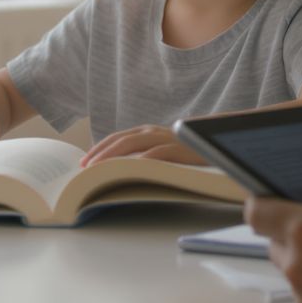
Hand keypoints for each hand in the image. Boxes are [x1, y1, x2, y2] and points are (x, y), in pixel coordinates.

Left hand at [81, 124, 205, 166]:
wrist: (217, 145)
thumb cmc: (186, 155)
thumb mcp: (162, 153)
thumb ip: (143, 156)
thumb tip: (118, 170)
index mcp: (147, 132)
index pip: (117, 138)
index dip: (99, 148)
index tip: (84, 162)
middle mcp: (154, 132)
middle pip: (121, 140)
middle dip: (100, 153)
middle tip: (85, 169)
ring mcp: (167, 138)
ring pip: (134, 144)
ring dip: (114, 157)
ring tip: (100, 169)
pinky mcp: (180, 149)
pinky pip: (158, 153)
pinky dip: (144, 160)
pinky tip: (131, 169)